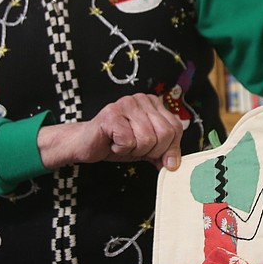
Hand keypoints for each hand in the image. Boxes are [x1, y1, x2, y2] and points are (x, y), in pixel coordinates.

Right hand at [38, 93, 184, 170]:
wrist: (86, 144)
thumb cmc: (116, 143)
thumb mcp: (146, 149)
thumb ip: (163, 153)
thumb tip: (174, 164)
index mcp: (153, 103)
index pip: (176, 128)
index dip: (169, 148)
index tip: (155, 155)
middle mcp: (141, 99)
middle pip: (165, 134)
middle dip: (151, 150)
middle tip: (134, 148)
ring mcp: (125, 104)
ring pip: (147, 139)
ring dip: (134, 150)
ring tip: (122, 143)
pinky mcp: (111, 114)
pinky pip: (129, 141)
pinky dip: (120, 149)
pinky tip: (112, 142)